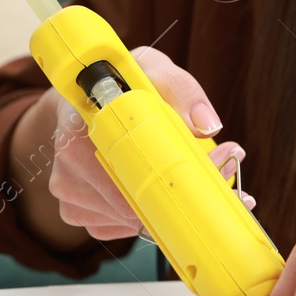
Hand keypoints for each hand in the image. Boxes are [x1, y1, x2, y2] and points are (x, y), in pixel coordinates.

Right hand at [37, 46, 251, 241]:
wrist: (81, 102)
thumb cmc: (116, 84)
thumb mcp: (149, 68)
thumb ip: (180, 88)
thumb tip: (207, 125)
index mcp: (80, 129)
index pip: (133, 166)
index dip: (180, 172)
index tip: (221, 162)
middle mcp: (68, 167)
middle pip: (137, 201)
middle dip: (188, 192)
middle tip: (226, 174)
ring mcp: (70, 195)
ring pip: (135, 219)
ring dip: (172, 205)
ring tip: (199, 179)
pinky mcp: (77, 214)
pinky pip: (124, 226)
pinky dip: (151, 216)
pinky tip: (163, 195)